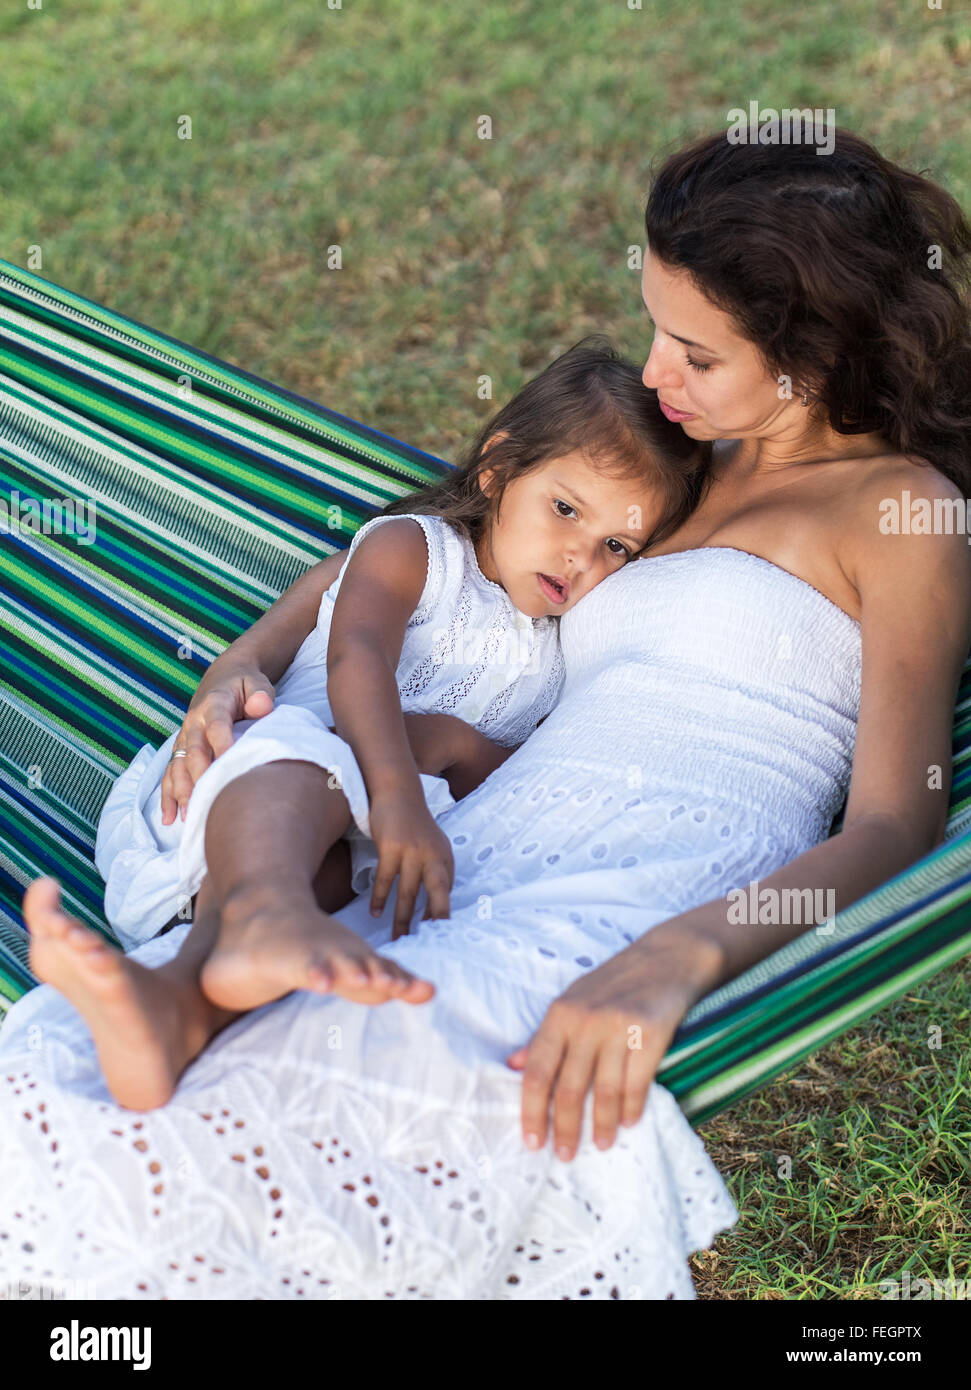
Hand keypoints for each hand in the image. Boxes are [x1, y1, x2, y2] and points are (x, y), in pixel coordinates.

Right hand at [161, 666, 275, 824]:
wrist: (224, 677)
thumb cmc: (246, 684)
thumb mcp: (257, 683)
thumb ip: (260, 694)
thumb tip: (262, 707)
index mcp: (214, 705)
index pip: (217, 728)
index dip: (223, 747)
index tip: (231, 768)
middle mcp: (194, 722)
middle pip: (194, 753)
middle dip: (199, 778)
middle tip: (208, 802)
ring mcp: (185, 737)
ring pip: (178, 766)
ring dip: (181, 791)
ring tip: (188, 816)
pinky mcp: (181, 749)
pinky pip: (171, 773)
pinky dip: (168, 796)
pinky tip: (171, 818)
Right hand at [367, 794, 453, 937]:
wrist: (398, 793)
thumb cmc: (415, 825)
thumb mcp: (434, 846)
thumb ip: (437, 871)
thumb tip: (437, 904)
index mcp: (445, 858)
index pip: (447, 892)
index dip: (443, 914)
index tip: (441, 937)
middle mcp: (433, 855)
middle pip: (437, 893)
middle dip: (435, 919)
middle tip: (431, 943)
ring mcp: (413, 851)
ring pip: (408, 892)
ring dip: (402, 917)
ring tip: (399, 937)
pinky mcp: (392, 847)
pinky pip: (385, 879)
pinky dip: (379, 898)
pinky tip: (375, 913)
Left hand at [505, 926, 722, 1159]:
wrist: (665, 958)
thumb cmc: (613, 983)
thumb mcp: (571, 1001)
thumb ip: (545, 1036)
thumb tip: (513, 1065)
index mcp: (559, 1015)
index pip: (537, 1072)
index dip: (532, 1111)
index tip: (532, 1141)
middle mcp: (585, 1022)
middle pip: (568, 1089)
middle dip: (564, 1129)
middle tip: (564, 1155)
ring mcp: (619, 1028)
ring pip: (603, 1092)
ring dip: (600, 1125)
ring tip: (599, 1145)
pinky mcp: (652, 1034)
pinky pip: (637, 1083)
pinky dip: (631, 1108)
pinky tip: (628, 1122)